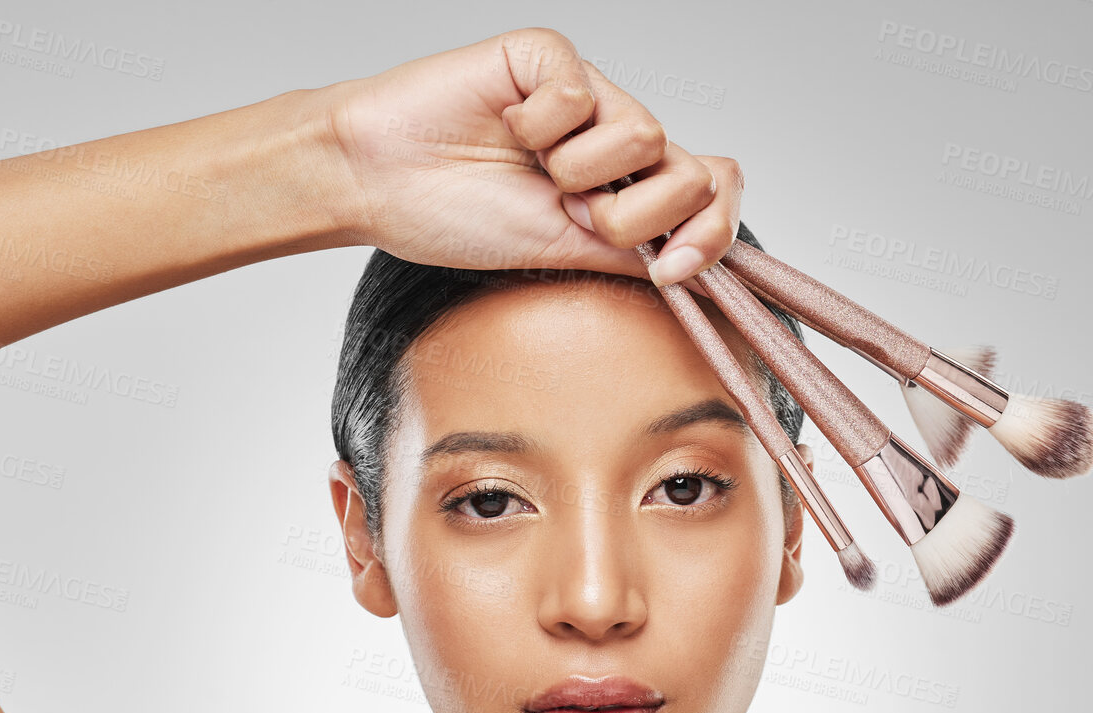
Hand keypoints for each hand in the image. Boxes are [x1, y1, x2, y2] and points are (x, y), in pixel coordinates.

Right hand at [320, 27, 741, 288]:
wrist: (379, 184)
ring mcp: (588, 95)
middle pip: (692, 175)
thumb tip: (707, 275)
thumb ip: (635, 254)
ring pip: (645, 136)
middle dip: (630, 215)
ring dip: (577, 172)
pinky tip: (503, 124)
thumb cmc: (454, 216)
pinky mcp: (549, 57)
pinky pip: (581, 93)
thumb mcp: (563, 253)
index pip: (713, 193)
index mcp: (625, 187)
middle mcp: (615, 138)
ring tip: (529, 166)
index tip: (669, 269)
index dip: (712, 232)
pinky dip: (537, 125)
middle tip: (565, 211)